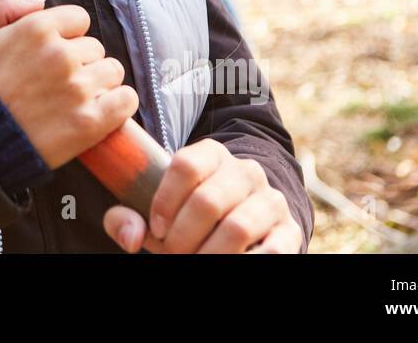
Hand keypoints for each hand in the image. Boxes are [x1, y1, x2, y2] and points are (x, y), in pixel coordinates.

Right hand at [0, 0, 138, 168]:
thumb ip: (0, 6)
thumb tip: (40, 3)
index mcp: (36, 29)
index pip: (79, 18)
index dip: (67, 36)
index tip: (53, 54)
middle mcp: (61, 54)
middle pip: (95, 47)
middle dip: (81, 62)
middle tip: (58, 82)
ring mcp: (78, 88)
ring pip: (112, 71)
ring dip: (99, 83)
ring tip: (75, 98)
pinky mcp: (90, 121)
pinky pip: (127, 99)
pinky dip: (120, 104)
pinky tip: (102, 110)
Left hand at [102, 138, 301, 252]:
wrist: (248, 219)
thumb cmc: (189, 216)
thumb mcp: (160, 209)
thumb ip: (128, 216)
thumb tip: (131, 235)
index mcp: (211, 154)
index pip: (186, 165)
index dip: (165, 201)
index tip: (156, 229)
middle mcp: (245, 171)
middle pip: (208, 201)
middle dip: (183, 237)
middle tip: (174, 253)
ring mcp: (270, 199)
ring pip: (237, 227)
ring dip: (209, 254)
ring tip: (196, 262)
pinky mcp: (289, 230)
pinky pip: (272, 249)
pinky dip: (246, 261)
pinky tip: (227, 263)